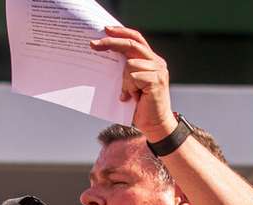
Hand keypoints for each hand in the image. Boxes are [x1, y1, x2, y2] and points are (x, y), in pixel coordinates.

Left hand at [89, 26, 175, 140]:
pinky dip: (130, 88)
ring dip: (125, 81)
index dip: (121, 32)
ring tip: (130, 94)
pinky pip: (134, 76)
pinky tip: (134, 98)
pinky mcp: (157, 80)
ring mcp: (158, 70)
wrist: (155, 125)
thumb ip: (125, 68)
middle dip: (111, 43)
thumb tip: (105, 54)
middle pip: (132, 44)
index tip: (105, 29)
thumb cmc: (140, 106)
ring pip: (130, 64)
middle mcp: (157, 62)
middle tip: (93, 44)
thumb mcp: (130, 82)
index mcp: (151, 60)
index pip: (136, 39)